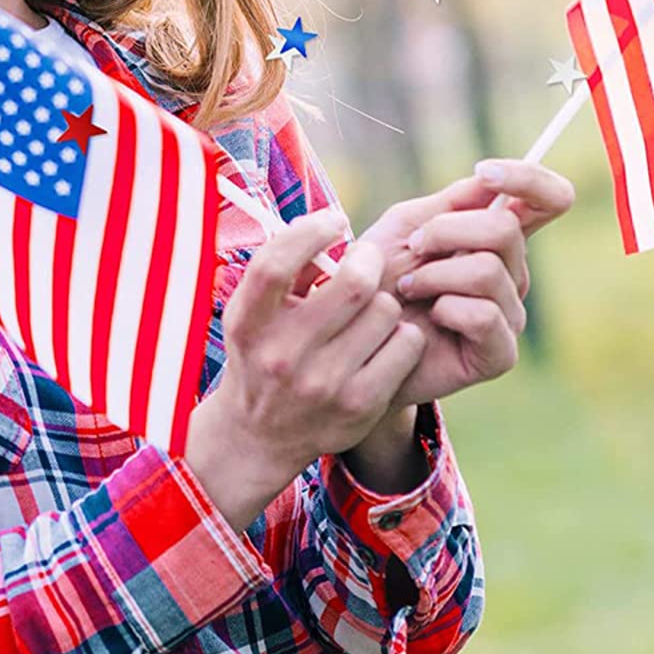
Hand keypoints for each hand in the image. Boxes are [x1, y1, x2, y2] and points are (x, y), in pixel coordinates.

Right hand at [184, 207, 428, 530]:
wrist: (261, 434)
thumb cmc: (262, 351)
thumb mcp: (253, 311)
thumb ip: (284, 269)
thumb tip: (329, 226)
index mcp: (248, 323)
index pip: (276, 264)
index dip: (311, 231)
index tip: (334, 219)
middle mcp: (282, 355)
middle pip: (352, 284)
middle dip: (368, 259)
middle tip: (366, 259)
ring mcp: (323, 385)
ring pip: (385, 310)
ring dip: (384, 300)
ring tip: (369, 310)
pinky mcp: (360, 406)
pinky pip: (405, 345)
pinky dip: (402, 334)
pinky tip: (384, 339)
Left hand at [290, 160, 575, 405]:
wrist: (354, 337)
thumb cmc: (379, 277)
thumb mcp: (407, 225)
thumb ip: (452, 202)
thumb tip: (492, 181)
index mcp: (495, 238)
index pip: (547, 200)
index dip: (529, 178)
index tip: (486, 173)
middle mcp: (511, 274)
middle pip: (506, 228)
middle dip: (447, 230)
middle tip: (414, 249)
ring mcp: (509, 315)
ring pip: (488, 270)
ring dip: (434, 274)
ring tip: (409, 288)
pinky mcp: (499, 353)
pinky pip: (484, 315)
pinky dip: (444, 308)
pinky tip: (425, 318)